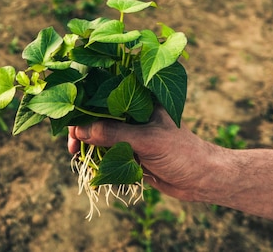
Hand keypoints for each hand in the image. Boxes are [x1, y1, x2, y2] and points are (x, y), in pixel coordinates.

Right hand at [67, 105, 222, 201]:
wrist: (203, 181)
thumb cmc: (182, 152)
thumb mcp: (147, 140)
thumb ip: (113, 133)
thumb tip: (80, 131)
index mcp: (140, 98)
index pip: (104, 91)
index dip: (84, 101)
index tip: (69, 118)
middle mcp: (132, 111)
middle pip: (96, 113)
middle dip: (80, 126)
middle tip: (71, 144)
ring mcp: (129, 131)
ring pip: (98, 132)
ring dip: (85, 143)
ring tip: (76, 155)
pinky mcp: (129, 149)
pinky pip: (105, 150)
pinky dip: (95, 156)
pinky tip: (87, 162)